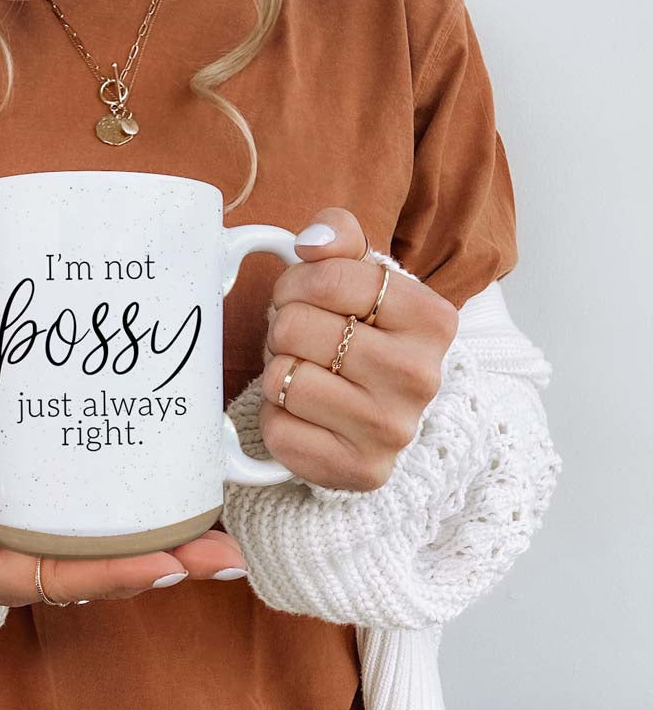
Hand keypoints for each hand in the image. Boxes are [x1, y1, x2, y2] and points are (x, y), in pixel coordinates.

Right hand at [0, 459, 248, 606]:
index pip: (58, 576)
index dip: (116, 572)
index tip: (172, 563)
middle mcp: (12, 571)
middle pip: (98, 577)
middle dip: (166, 568)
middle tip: (229, 556)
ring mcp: (23, 555)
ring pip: (101, 563)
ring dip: (162, 555)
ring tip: (220, 542)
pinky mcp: (29, 534)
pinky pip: (88, 543)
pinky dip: (134, 536)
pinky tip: (171, 521)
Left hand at [260, 207, 458, 491]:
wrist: (383, 420)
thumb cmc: (365, 340)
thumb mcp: (364, 279)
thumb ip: (340, 238)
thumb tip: (313, 239)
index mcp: (432, 319)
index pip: (330, 277)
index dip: (298, 282)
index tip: (303, 296)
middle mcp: (420, 377)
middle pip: (294, 327)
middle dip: (283, 329)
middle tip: (302, 342)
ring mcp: (392, 430)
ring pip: (282, 379)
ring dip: (279, 373)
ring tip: (305, 376)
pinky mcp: (359, 471)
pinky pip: (278, 431)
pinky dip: (277, 419)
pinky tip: (305, 416)